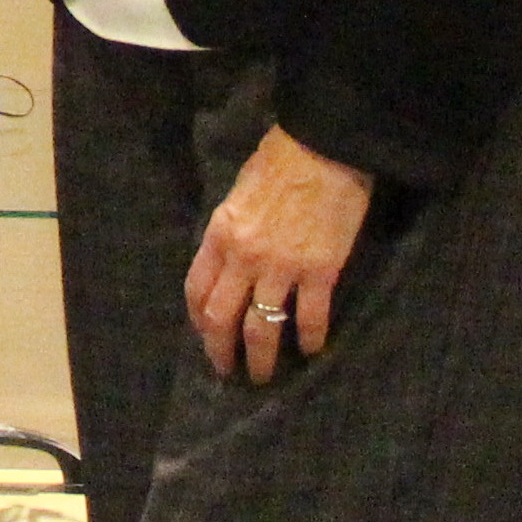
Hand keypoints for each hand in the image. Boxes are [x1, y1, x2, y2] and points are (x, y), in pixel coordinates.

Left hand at [185, 121, 373, 382]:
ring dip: (261, 359)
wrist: (324, 145)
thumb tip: (231, 262)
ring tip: (264, 375)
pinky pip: (310, 317)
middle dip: (222, 352)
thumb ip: (232, 232)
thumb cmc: (280, 160)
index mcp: (220, 235)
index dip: (198, 321)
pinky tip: (312, 349)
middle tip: (229, 371)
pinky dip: (310, 339)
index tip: (206, 336)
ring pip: (262, 328)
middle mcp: (244, 258)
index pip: (197, 290)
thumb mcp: (239, 194)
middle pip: (222, 319)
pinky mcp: (320, 271)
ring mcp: (281, 267)